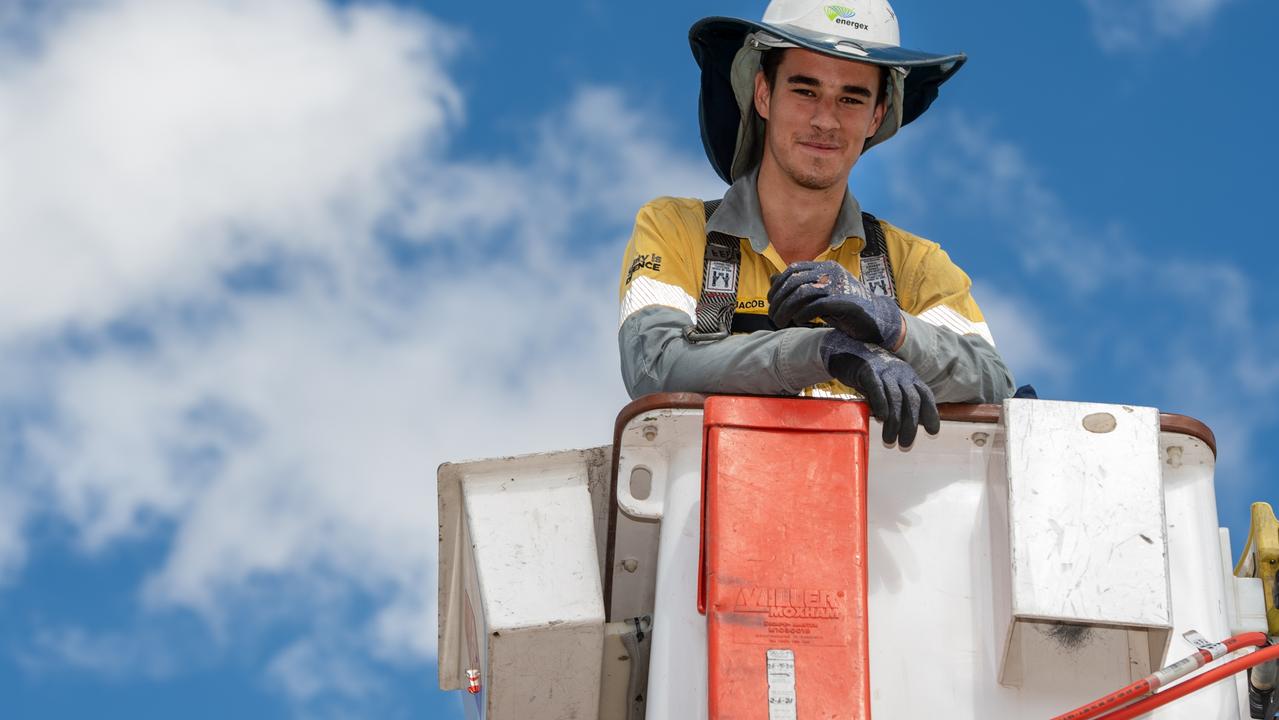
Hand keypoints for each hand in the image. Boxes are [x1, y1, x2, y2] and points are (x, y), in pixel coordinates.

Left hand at [769, 261, 903, 348]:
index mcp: (825, 268)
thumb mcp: (818, 295)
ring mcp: (839, 287)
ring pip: (803, 293)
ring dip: (787, 309)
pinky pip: (817, 305)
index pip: (794, 269)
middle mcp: (832, 273)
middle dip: (779, 300)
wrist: (875, 320)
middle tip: (774, 316)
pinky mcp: (845, 303)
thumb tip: (772, 278)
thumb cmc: (844, 308)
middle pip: (795, 281)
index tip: (771, 301)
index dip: (778, 285)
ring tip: (782, 321)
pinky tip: (799, 321)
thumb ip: (798, 287)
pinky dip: (803, 313)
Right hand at [820, 332, 939, 446]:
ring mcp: (884, 371)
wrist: (846, 350)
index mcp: (908, 376)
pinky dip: (881, 403)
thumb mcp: (889, 384)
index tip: (932, 431)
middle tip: (904, 443)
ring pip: (895, 397)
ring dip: (895, 421)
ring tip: (890, 439)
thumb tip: (911, 423)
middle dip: (910, 424)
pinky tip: (882, 417)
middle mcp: (900, 373)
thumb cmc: (870, 374)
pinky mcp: (867, 370)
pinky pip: (877, 387)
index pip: (925, 395)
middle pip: (911, 400)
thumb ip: (899, 400)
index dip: (931, 413)